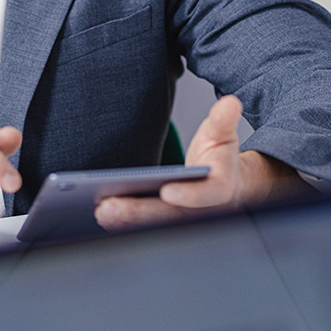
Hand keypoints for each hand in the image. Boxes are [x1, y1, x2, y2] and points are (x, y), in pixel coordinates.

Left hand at [95, 95, 311, 230]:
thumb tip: (230, 102)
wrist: (221, 183)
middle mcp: (202, 213)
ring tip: (100, 210)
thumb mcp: (222, 135)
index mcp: (220, 189)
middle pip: (171, 217)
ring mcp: (183, 223)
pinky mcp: (166, 226)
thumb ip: (223, 120)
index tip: (167, 191)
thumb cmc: (218, 158)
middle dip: (140, 213)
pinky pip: (144, 228)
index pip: (207, 195)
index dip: (188, 196)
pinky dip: (124, 225)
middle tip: (109, 207)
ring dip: (127, 222)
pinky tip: (100, 213)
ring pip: (155, 226)